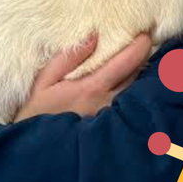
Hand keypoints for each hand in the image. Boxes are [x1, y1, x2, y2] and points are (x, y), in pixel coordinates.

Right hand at [15, 32, 153, 120]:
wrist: (36, 150)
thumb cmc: (36, 111)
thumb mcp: (44, 80)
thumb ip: (69, 57)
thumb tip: (94, 36)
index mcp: (92, 88)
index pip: (127, 63)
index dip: (140, 46)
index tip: (146, 31)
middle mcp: (107, 103)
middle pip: (136, 75)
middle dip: (143, 55)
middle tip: (146, 37)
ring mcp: (110, 116)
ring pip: (134, 89)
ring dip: (139, 70)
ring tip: (140, 54)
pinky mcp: (108, 125)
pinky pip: (127, 101)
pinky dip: (132, 86)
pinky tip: (129, 78)